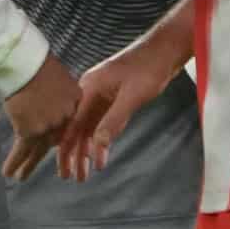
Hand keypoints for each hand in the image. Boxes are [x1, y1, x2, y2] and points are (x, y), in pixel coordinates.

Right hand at [2, 53, 80, 180]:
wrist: (23, 63)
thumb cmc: (37, 63)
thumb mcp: (59, 75)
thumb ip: (61, 92)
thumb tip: (54, 100)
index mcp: (76, 99)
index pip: (71, 122)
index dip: (64, 136)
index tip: (62, 147)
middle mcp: (66, 116)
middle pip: (56, 139)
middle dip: (48, 154)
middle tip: (52, 170)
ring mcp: (48, 125)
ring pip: (38, 150)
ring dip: (28, 165)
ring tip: (20, 177)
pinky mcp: (30, 131)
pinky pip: (22, 151)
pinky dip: (14, 162)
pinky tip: (8, 172)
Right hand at [56, 42, 178, 181]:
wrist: (164, 51)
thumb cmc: (148, 69)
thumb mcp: (131, 97)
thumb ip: (113, 121)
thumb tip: (97, 146)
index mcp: (89, 87)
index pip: (72, 123)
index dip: (67, 148)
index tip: (64, 170)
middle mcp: (90, 91)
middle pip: (76, 126)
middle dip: (73, 153)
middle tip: (70, 177)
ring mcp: (101, 94)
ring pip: (88, 126)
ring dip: (86, 149)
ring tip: (84, 173)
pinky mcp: (112, 97)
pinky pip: (100, 122)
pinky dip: (99, 139)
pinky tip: (99, 156)